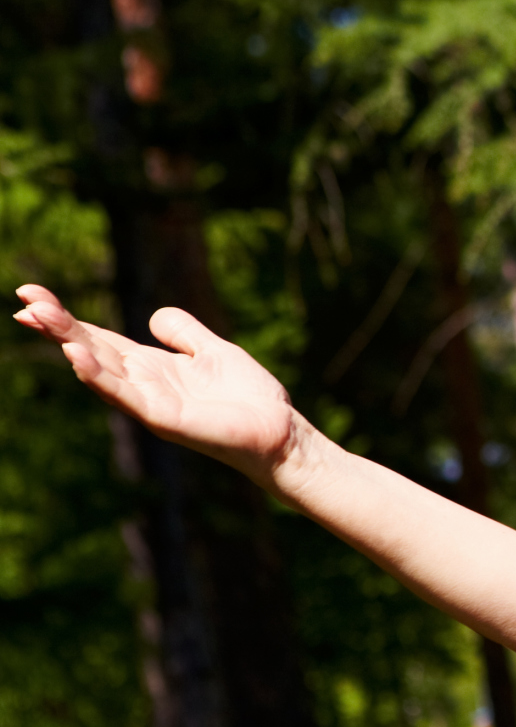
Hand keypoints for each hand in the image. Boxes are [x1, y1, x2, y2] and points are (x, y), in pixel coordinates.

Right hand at [13, 284, 302, 487]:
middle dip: (57, 327)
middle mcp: (142, 383)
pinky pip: (125, 395)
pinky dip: (100, 376)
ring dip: (70, 344)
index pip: (97, 338)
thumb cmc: (248, 397)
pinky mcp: (164, 418)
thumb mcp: (212, 351)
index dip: (65, 319)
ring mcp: (149, 402)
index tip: (31, 295)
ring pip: (99, 370)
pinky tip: (77, 356)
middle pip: (90, 349)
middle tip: (24, 302)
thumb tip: (153, 316)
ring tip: (41, 319)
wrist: (279, 431)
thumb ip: (184, 332)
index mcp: (150, 366)